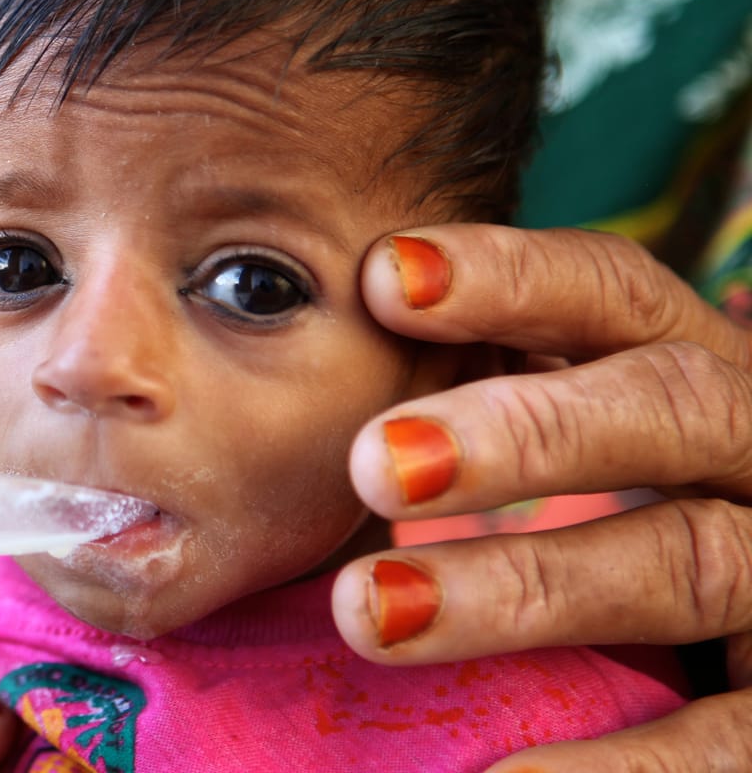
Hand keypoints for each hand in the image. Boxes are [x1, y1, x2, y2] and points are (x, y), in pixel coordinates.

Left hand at [332, 225, 751, 770]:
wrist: (744, 646)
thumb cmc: (631, 537)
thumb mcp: (587, 463)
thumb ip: (478, 429)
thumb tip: (295, 424)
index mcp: (697, 380)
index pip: (619, 297)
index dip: (512, 277)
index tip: (380, 279)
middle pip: (669, 407)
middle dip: (523, 428)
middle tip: (373, 463)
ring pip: (683, 561)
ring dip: (521, 585)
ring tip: (367, 612)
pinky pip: (727, 741)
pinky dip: (620, 765)